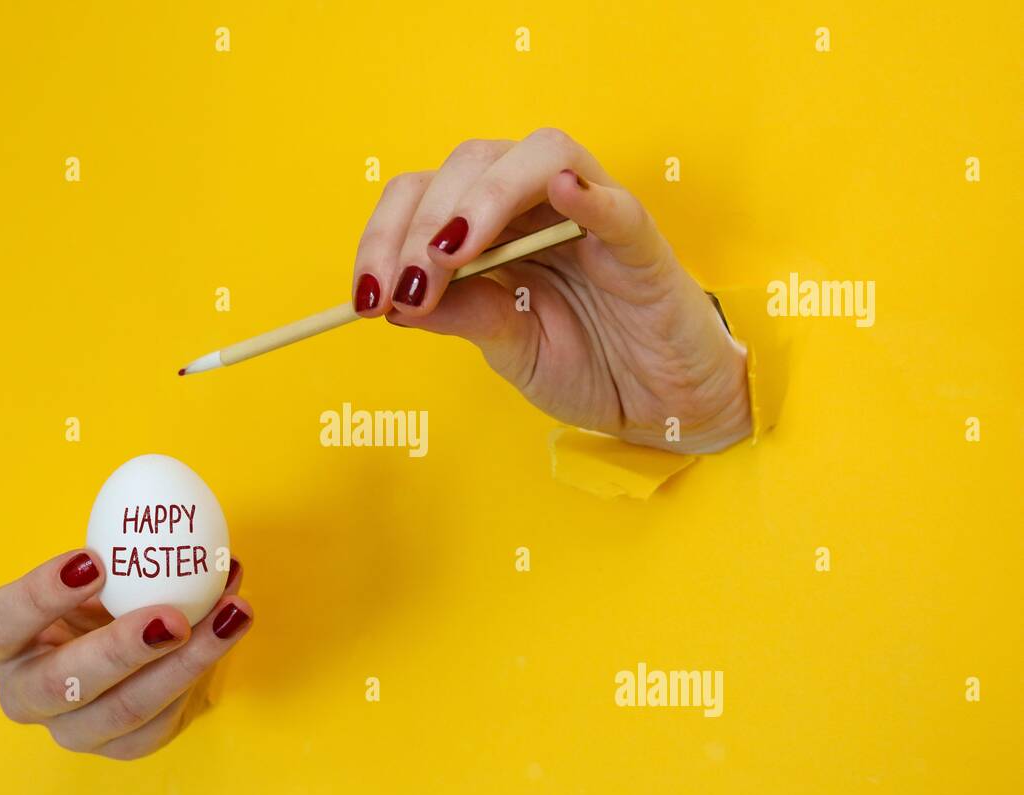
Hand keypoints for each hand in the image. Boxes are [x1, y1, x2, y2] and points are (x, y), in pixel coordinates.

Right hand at [0, 550, 252, 759]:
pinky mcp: (121, 747)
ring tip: (228, 616)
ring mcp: (72, 729)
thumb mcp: (98, 573)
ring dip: (185, 662)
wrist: (126, 651)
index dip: (41, 595)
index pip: (0, 624)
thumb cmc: (101, 597)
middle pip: (62, 684)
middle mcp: (26, 695)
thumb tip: (191, 537)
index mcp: (3, 644)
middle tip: (172, 617)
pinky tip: (229, 630)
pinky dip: (202, 670)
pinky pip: (162, 719)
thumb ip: (126, 555)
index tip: (94, 560)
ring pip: (124, 709)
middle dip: (120, 649)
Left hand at [352, 128, 750, 453]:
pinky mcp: (641, 242)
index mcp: (496, 229)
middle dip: (421, 223)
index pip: (426, 198)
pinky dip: (586, 193)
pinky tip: (560, 194)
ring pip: (538, 156)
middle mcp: (538, 207)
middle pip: (469, 164)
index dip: (385, 237)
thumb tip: (393, 300)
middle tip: (402, 286)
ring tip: (453, 253)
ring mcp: (591, 216)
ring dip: (485, 198)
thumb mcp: (507, 348)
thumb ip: (461, 316)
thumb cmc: (589, 367)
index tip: (364, 296)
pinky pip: (615, 204)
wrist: (662, 407)